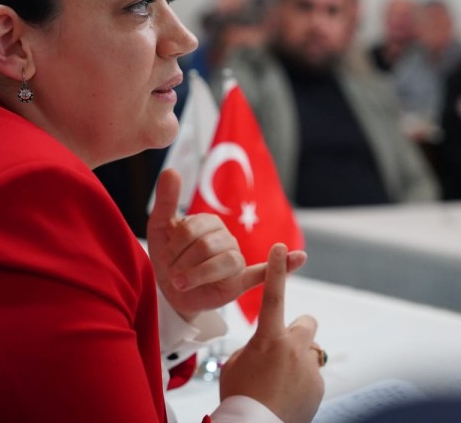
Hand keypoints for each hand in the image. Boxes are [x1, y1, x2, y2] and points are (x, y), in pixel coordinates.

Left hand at [147, 169, 306, 320]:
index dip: (174, 246)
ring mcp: (236, 259)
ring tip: (183, 283)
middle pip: (205, 246)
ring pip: (223, 262)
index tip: (164, 257)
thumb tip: (171, 169)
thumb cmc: (168, 256)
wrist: (171, 290)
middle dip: (182, 262)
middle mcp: (227, 238)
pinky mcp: (241, 281)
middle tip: (172, 275)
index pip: (193, 230)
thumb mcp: (160, 227)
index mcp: (210, 222)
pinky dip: (285, 265)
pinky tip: (300, 257)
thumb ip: (167, 199)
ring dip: (197, 275)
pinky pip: (264, 272)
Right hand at [220, 244, 324, 422]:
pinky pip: (311, 377)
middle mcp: (293, 348)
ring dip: (298, 361)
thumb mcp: (235, 365)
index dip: (276, 269)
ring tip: (280, 383)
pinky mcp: (319, 386)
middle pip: (307, 322)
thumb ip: (253, 348)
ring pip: (309, 353)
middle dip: (298, 330)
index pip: (272, 294)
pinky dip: (301, 384)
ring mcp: (309, 367)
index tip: (281, 247)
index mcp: (267, 338)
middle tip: (283, 347)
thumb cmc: (239, 396)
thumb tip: (265, 350)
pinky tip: (286, 398)